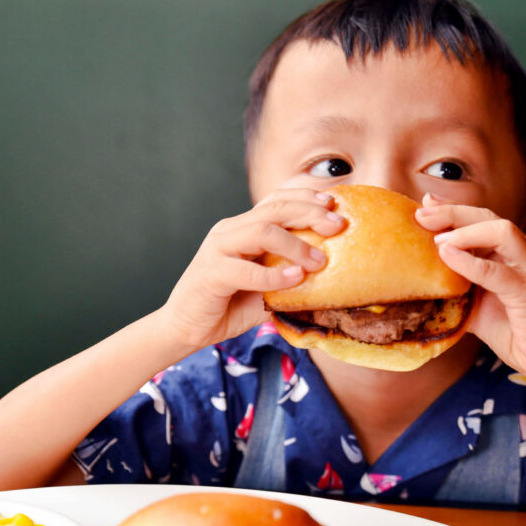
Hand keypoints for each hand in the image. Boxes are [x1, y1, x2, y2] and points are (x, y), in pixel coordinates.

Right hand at [160, 188, 344, 350]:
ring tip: (320, 261)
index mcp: (242, 228)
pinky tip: (296, 278)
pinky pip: (246, 270)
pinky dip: (274, 275)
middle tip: (338, 226)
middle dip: (310, 213)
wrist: (187, 327)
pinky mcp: (210, 273)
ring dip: (295, 245)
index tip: (333, 205)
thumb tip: (331, 277)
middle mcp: (229, 231)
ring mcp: (218, 249)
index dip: (305, 197)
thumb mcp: (266, 287)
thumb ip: (289, 276)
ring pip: (261, 232)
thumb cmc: (228, 306)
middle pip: (274, 209)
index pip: (275, 200)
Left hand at [415, 194, 525, 381]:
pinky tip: (448, 256)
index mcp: (514, 250)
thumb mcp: (475, 303)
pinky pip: (498, 271)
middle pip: (488, 217)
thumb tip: (418, 277)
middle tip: (422, 215)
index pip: (481, 219)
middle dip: (453, 212)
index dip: (452, 210)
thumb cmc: (512, 331)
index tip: (424, 206)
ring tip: (437, 240)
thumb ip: (454, 285)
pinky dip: (470, 262)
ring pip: (501, 230)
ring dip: (465, 231)